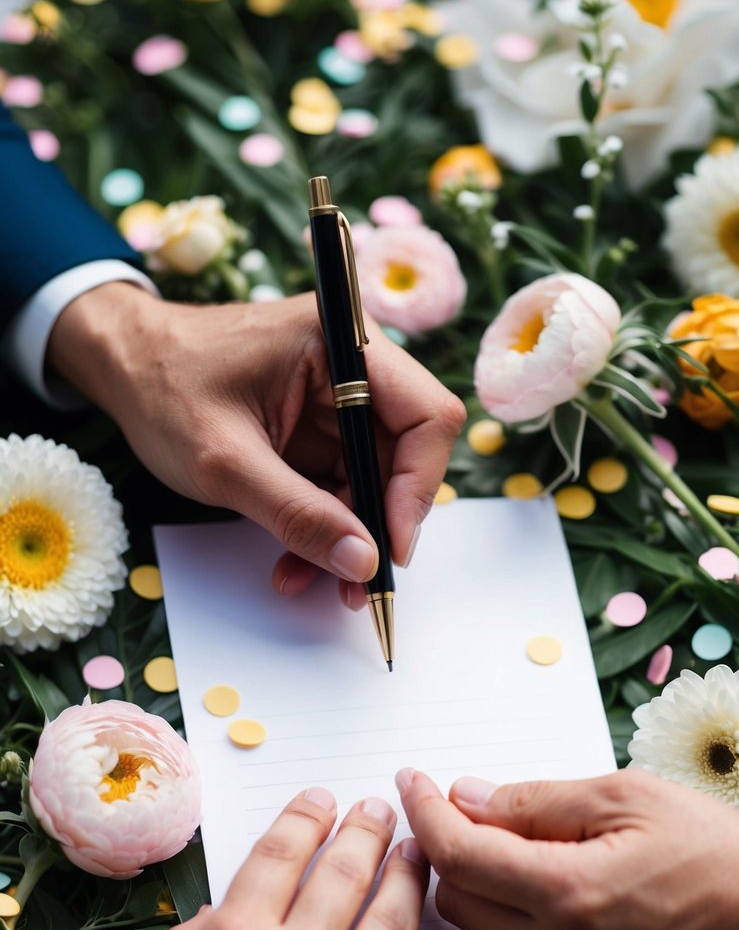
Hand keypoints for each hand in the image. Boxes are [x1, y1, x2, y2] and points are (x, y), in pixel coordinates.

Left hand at [46, 283, 464, 607]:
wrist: (121, 368)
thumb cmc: (162, 388)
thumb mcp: (226, 462)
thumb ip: (297, 514)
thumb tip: (363, 561)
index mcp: (341, 344)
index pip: (427, 415)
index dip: (418, 487)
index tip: (390, 548)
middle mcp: (353, 368)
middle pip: (404, 457)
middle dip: (379, 526)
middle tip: (357, 585)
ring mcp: (338, 402)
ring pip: (375, 483)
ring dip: (348, 538)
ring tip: (311, 581)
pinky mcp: (321, 432)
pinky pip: (343, 489)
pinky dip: (324, 529)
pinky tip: (295, 562)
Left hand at [397, 766, 738, 929]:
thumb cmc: (716, 855)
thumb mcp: (630, 797)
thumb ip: (538, 800)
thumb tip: (469, 796)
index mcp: (568, 895)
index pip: (459, 855)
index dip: (424, 812)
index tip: (412, 780)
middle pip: (454, 899)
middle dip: (444, 847)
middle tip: (460, 804)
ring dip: (474, 881)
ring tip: (503, 835)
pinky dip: (508, 911)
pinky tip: (535, 876)